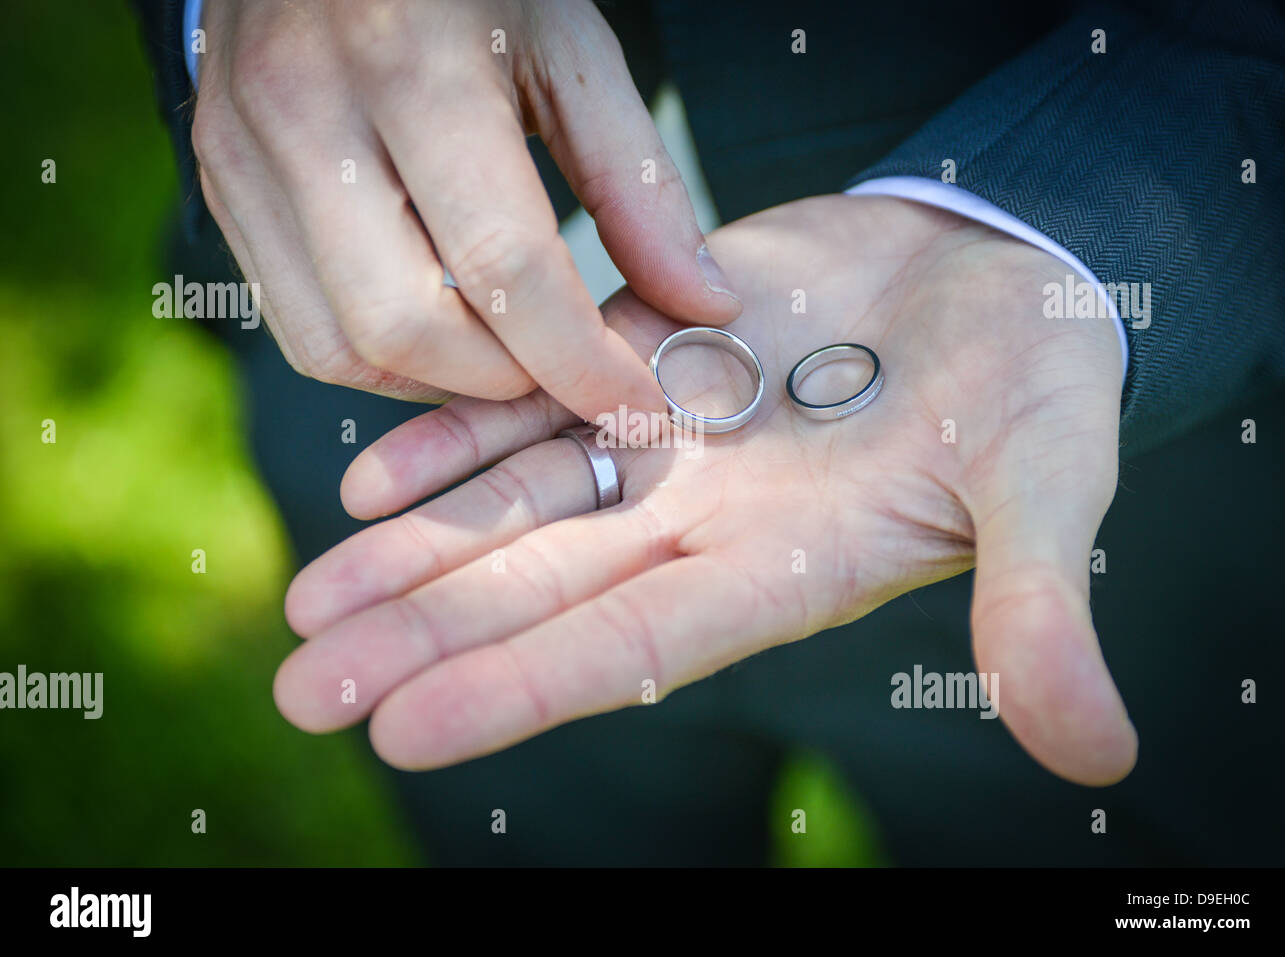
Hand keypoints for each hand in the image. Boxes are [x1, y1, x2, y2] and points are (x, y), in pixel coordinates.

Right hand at [191, 0, 739, 414]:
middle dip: (505, 380)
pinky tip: (441, 327)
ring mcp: (245, 153)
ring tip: (506, 354)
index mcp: (413, 64)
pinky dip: (381, 356)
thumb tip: (706, 305)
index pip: (504, 264)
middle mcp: (307, 114)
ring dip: (439, 383)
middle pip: (407, 328)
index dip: (580, 357)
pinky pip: (298, 324)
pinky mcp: (219, 184)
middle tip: (566, 370)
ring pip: (338, 347)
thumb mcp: (572, 52)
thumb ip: (639, 185)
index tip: (637, 398)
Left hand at [275, 195, 1135, 785]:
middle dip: (425, 638)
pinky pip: (534, 404)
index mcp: (787, 566)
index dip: (527, 688)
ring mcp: (668, 438)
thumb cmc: (1044, 383)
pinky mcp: (648, 354)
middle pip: (544, 588)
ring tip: (308, 604)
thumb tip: (1095, 751)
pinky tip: (369, 476)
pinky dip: (456, 435)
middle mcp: (706, 518)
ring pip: (518, 505)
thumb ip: (1043, 604)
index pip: (639, 643)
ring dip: (411, 552)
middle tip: (303, 690)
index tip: (407, 732)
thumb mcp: (1053, 483)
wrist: (999, 270)